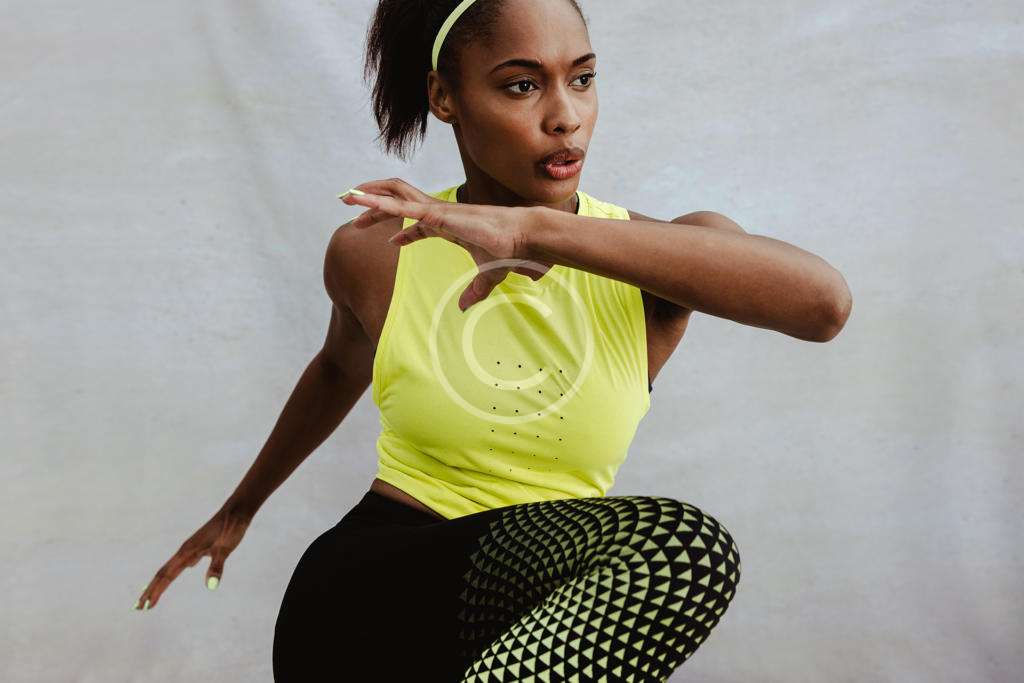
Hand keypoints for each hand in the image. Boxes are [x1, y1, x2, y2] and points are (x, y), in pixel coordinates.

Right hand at [132, 507, 252, 610]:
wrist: (236, 511)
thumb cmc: (231, 528)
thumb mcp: (226, 548)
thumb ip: (217, 567)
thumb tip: (211, 587)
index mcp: (188, 552)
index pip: (166, 575)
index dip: (155, 591)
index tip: (145, 606)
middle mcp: (185, 550)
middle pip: (162, 573)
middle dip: (149, 590)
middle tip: (137, 607)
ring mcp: (190, 548)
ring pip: (170, 568)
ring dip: (159, 582)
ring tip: (150, 594)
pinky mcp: (198, 547)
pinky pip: (180, 563)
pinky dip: (173, 573)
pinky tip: (173, 575)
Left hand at [340, 178, 550, 310]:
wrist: (520, 239)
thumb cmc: (508, 252)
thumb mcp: (487, 277)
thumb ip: (474, 291)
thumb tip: (465, 307)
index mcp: (449, 225)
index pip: (419, 223)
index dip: (403, 232)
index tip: (391, 241)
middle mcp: (440, 213)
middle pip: (400, 202)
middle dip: (376, 204)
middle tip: (354, 208)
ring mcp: (436, 211)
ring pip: (395, 196)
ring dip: (370, 195)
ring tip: (348, 197)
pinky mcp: (436, 214)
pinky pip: (401, 208)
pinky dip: (379, 204)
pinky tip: (361, 204)